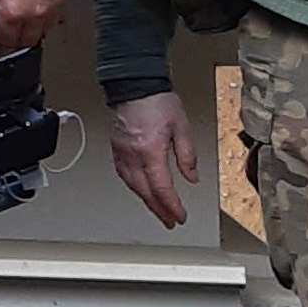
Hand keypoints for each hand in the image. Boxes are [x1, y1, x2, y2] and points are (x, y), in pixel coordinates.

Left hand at [0, 0, 67, 51]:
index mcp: (13, 12)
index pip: (7, 42)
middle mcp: (36, 13)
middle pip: (28, 41)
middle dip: (18, 40)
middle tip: (10, 35)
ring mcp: (53, 5)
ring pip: (45, 30)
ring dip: (35, 28)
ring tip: (25, 22)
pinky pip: (56, 13)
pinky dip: (47, 14)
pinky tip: (38, 8)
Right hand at [106, 90, 203, 230]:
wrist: (135, 85)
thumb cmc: (158, 101)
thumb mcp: (182, 128)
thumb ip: (187, 156)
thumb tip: (191, 178)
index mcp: (150, 151)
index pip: (162, 188)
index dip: (172, 206)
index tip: (180, 217)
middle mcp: (133, 155)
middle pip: (145, 192)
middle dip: (159, 210)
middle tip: (170, 222)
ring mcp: (121, 152)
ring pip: (132, 186)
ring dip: (146, 201)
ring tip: (157, 211)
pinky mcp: (116, 148)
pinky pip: (123, 174)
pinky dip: (133, 187)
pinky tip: (140, 190)